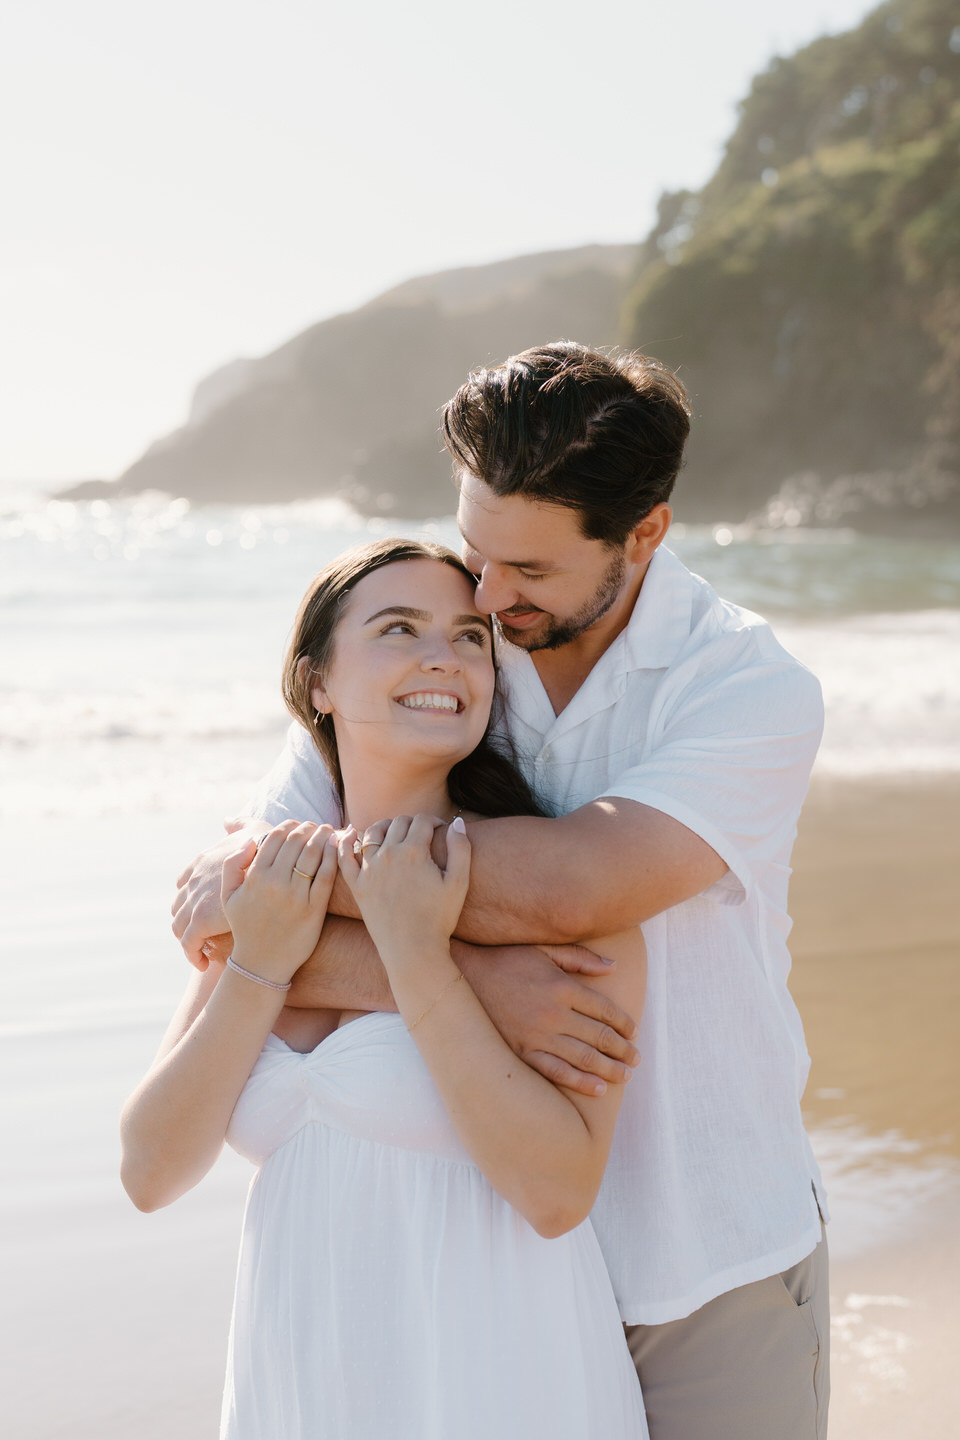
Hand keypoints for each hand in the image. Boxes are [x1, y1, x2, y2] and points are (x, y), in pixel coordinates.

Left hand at [173, 828, 269, 968]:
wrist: (279, 871)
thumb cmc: (272, 848)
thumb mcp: (255, 832)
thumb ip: (240, 826)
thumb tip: (227, 821)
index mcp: (203, 864)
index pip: (184, 883)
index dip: (191, 897)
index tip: (201, 909)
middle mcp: (193, 882)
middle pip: (178, 907)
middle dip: (186, 922)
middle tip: (201, 936)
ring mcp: (194, 902)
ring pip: (179, 927)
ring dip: (189, 941)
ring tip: (203, 952)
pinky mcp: (201, 922)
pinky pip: (189, 944)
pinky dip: (193, 955)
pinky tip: (206, 964)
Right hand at [223, 821, 338, 986]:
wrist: (262, 963)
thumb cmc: (245, 927)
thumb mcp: (229, 897)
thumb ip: (232, 865)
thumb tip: (250, 841)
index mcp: (254, 876)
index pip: (275, 837)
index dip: (288, 825)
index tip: (296, 824)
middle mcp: (275, 883)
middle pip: (296, 841)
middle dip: (308, 827)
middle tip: (315, 825)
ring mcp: (296, 896)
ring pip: (313, 853)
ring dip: (323, 836)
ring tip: (328, 831)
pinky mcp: (314, 908)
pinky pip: (326, 875)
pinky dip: (333, 856)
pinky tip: (336, 848)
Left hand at [338, 815, 469, 960]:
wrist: (413, 950)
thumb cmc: (439, 918)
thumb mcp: (459, 883)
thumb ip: (461, 848)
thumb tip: (457, 822)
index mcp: (413, 851)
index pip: (422, 820)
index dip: (434, 821)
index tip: (440, 830)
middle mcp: (388, 855)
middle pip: (398, 823)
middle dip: (412, 823)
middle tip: (421, 834)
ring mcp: (369, 870)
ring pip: (372, 833)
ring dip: (385, 826)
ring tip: (394, 832)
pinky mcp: (356, 886)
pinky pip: (345, 857)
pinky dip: (346, 841)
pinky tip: (351, 833)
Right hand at [456, 943, 639, 1096]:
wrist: (461, 977)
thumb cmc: (505, 959)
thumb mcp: (544, 949)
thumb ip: (580, 958)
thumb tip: (613, 967)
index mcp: (562, 987)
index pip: (605, 1010)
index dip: (624, 1023)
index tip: (634, 1032)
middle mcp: (554, 1013)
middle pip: (600, 1037)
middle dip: (623, 1050)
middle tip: (636, 1059)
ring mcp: (537, 1035)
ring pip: (584, 1058)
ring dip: (610, 1069)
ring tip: (625, 1076)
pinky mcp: (521, 1052)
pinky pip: (556, 1072)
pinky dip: (580, 1082)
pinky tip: (598, 1089)